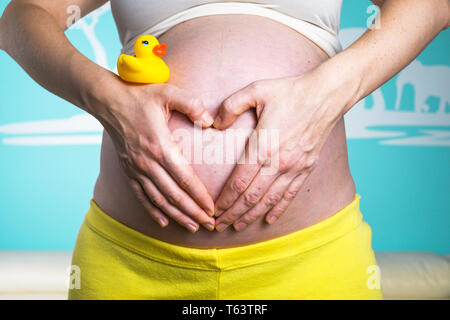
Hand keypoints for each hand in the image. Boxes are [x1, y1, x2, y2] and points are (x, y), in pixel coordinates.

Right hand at [98, 81, 215, 232]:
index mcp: (160, 146)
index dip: (199, 196)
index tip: (212, 209)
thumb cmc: (140, 95)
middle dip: (193, 212)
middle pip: (174, 195)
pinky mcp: (128, 170)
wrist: (108, 100)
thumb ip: (192, 104)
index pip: (184, 178)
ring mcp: (136, 169)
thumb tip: (210, 122)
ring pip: (159, 200)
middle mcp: (147, 163)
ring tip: (193, 227)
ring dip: (177, 215)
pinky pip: (141, 196)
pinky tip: (164, 222)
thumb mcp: (168, 93)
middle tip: (210, 225)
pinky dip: (153, 211)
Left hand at [213, 73, 345, 231]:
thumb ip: (230, 106)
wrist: (326, 95)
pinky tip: (269, 219)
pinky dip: (278, 209)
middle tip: (219, 226)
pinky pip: (290, 194)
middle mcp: (278, 162)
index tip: (213, 210)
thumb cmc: (289, 91)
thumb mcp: (256, 90)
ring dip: (251, 216)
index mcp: (263, 146)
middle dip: (233, 214)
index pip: (239, 182)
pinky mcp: (306, 168)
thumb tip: (214, 124)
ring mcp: (294, 168)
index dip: (225, 200)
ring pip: (269, 200)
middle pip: (251, 197)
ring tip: (237, 227)